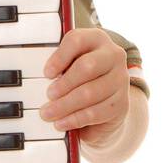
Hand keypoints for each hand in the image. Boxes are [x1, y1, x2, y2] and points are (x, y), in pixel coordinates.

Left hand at [39, 27, 129, 144]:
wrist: (105, 97)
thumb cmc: (79, 75)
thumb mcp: (69, 64)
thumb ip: (59, 66)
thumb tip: (40, 81)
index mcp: (96, 39)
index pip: (77, 41)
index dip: (60, 57)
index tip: (46, 73)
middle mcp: (113, 55)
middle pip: (87, 67)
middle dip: (64, 84)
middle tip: (48, 95)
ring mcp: (120, 79)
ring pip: (90, 92)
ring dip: (65, 105)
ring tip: (48, 113)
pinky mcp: (121, 103)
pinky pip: (96, 112)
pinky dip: (76, 119)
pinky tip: (62, 122)